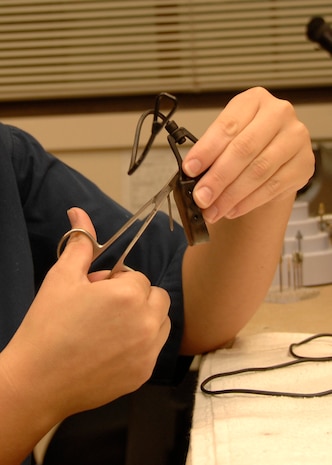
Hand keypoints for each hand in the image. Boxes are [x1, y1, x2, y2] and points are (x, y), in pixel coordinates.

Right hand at [1, 208, 170, 421]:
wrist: (37, 381)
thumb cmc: (48, 326)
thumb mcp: (62, 278)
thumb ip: (80, 244)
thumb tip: (79, 212)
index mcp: (128, 295)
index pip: (136, 276)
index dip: (114, 282)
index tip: (95, 293)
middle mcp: (146, 322)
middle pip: (155, 296)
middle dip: (134, 296)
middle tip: (104, 308)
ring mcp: (148, 351)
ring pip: (161, 321)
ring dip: (143, 318)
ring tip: (111, 326)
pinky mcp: (143, 374)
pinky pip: (154, 348)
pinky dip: (141, 344)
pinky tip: (111, 350)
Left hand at [183, 87, 314, 222]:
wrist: (275, 158)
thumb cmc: (247, 145)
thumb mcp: (227, 139)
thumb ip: (212, 152)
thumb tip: (193, 175)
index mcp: (254, 100)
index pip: (227, 126)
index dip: (206, 150)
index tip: (190, 169)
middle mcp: (279, 114)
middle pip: (244, 149)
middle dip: (218, 177)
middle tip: (201, 197)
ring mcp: (296, 138)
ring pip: (259, 171)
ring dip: (231, 195)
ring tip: (213, 209)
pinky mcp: (304, 164)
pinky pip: (272, 187)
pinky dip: (248, 202)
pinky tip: (232, 209)